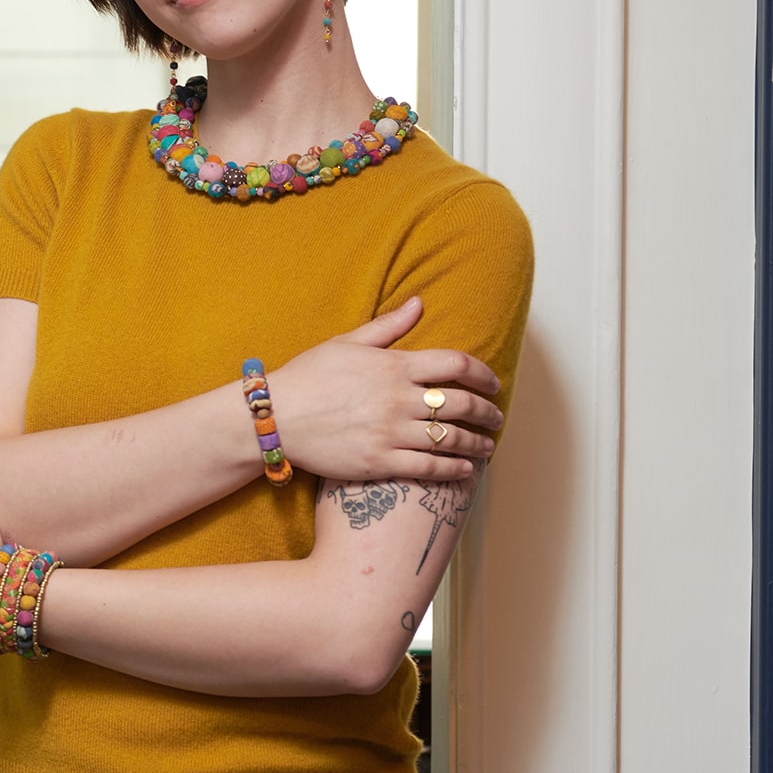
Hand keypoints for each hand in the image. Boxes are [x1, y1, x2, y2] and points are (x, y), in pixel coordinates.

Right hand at [271, 297, 503, 480]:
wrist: (275, 417)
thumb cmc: (308, 377)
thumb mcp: (346, 342)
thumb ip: (389, 326)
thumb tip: (419, 302)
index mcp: (392, 365)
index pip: (455, 364)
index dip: (483, 374)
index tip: (493, 383)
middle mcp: (397, 398)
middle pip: (461, 403)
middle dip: (487, 411)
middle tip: (496, 417)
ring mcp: (389, 432)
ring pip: (450, 438)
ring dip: (477, 443)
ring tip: (486, 446)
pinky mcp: (379, 462)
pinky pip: (429, 468)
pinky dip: (453, 469)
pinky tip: (465, 469)